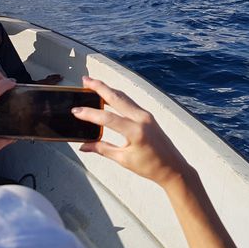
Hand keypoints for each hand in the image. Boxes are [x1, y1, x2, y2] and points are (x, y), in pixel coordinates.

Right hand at [73, 77, 189, 188]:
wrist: (173, 167)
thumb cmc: (150, 166)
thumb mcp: (123, 159)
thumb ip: (102, 149)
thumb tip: (84, 146)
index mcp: (136, 132)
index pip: (108, 118)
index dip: (89, 114)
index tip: (75, 111)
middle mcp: (142, 119)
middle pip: (117, 98)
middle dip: (99, 87)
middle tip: (85, 80)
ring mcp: (146, 115)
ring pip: (124, 97)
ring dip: (108, 89)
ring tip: (93, 84)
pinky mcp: (148, 116)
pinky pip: (130, 102)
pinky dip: (117, 96)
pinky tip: (108, 95)